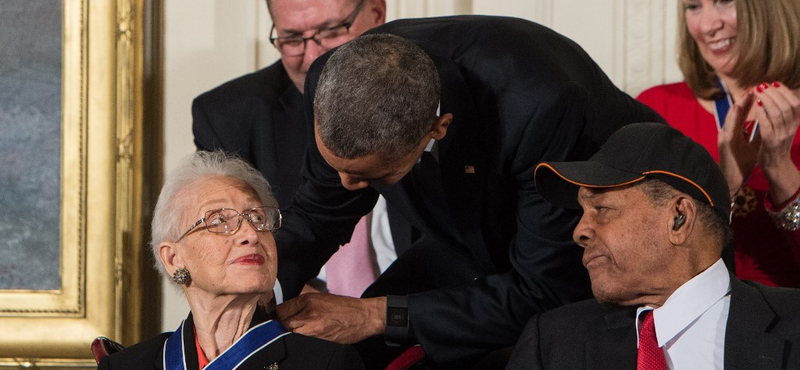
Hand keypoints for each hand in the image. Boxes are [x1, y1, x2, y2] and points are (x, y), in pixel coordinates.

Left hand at [277, 293, 385, 343]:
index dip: (276, 316)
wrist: (364, 316)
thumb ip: (301, 305)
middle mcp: (308, 314)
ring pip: (290, 335)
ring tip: (298, 333)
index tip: (275, 320)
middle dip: (281, 327)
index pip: (280, 311)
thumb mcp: (321, 298)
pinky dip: (301, 342)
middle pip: (282, 324)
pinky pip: (302, 343)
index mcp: (308, 300)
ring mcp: (313, 330)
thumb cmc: (344, 307)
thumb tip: (283, 313)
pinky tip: (306, 339)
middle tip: (285, 328)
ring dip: (290, 335)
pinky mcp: (320, 342)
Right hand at [718, 90, 758, 196]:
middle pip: (736, 113)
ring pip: (731, 117)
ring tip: (746, 93)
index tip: (760, 91)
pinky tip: (736, 108)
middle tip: (754, 87)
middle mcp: (728, 132)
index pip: (743, 114)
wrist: (731, 181)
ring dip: (738, 105)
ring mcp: (724, 137)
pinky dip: (732, 117)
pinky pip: (728, 128)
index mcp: (736, 133)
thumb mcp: (754, 146)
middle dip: (745, 99)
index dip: (751, 102)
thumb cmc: (741, 164)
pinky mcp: (723, 143)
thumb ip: (759, 133)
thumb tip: (770, 121)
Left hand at [752, 81, 799, 204]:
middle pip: (787, 106)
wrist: (776, 167)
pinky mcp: (771, 143)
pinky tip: (757, 106)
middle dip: (775, 92)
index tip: (774, 83)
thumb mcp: (785, 128)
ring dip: (767, 100)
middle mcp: (791, 128)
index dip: (785, 91)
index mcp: (795, 124)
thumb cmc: (777, 145)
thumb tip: (778, 96)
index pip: (795, 103)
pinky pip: (768, 126)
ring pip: (778, 113)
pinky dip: (763, 114)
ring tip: (758, 91)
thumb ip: (783, 115)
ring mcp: (782, 136)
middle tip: (763, 85)